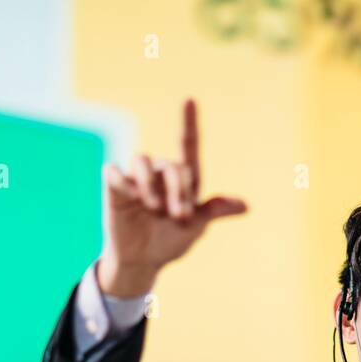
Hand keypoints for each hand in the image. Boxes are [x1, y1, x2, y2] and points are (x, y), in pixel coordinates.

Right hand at [98, 97, 248, 295]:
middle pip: (172, 165)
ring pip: (141, 160)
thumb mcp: (196, 228)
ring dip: (150, 184)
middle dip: (178, 191)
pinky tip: (129, 196)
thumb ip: (214, 212)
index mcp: (184, 179)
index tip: (189, 100)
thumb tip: (246, 206)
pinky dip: (123, 181)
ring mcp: (136, 177)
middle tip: (181, 216)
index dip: (189, 123)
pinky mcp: (115, 186)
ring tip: (154, 208)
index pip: (188, 145)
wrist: (142, 261)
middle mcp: (161, 172)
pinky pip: (114, 172)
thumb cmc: (170, 241)